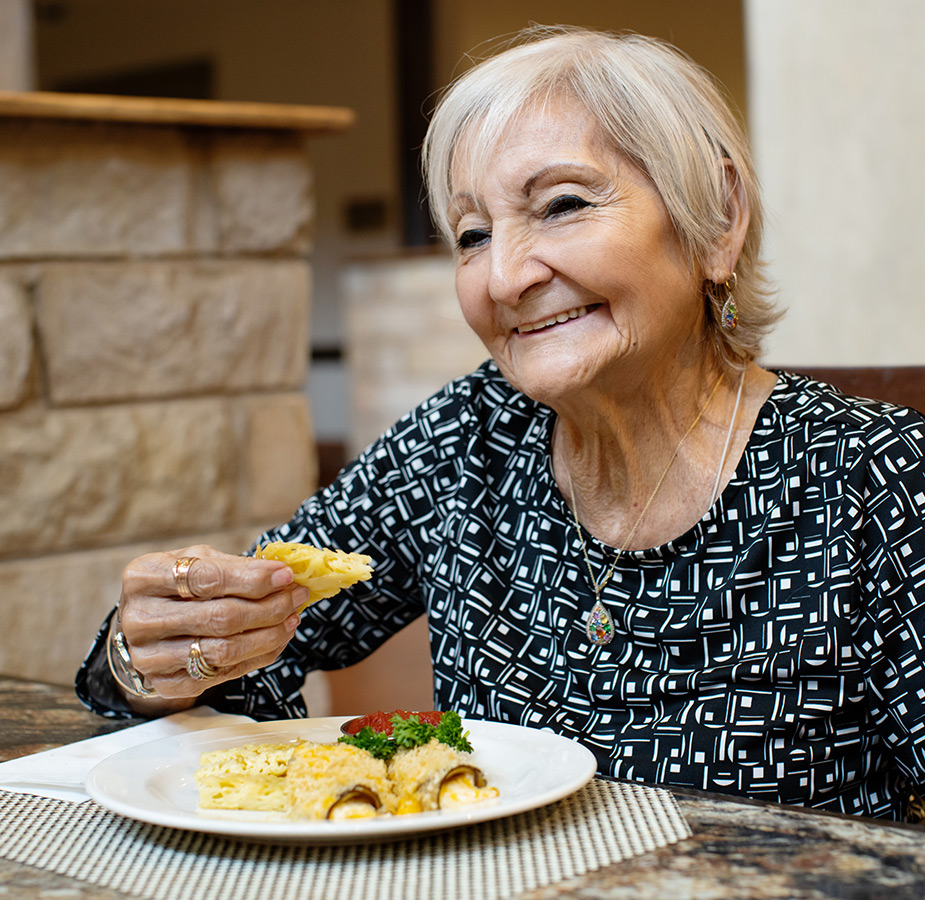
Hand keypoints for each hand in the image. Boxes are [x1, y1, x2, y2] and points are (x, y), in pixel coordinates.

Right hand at [114, 544, 307, 712]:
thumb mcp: (196, 560)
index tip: (286, 576)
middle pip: (219, 618)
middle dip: (269, 607)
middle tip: (297, 596)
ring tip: (292, 618)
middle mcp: (140, 619)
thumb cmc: (177, 584)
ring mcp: (149, 656)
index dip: (252, 579)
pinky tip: (276, 640)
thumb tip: (282, 574)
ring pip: (224, 651)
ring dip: (269, 635)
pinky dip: (258, 657)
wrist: (147, 624)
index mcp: (144, 577)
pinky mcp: (165, 684)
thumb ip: (234, 566)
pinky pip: (222, 675)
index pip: (206, 579)